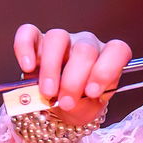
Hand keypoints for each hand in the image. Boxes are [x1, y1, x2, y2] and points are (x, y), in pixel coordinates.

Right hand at [12, 24, 131, 125]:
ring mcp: (62, 40)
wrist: (59, 107)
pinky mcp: (36, 40)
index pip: (117, 50)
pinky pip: (28, 33)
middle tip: (66, 102)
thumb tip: (67, 99)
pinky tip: (28, 67)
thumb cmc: (79, 104)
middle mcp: (86, 44)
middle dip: (74, 80)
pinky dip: (25, 48)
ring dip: (51, 68)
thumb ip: (84, 104)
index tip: (92, 92)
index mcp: (107, 58)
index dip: (106, 70)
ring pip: (57, 38)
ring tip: (47, 92)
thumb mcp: (88, 109)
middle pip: (84, 49)